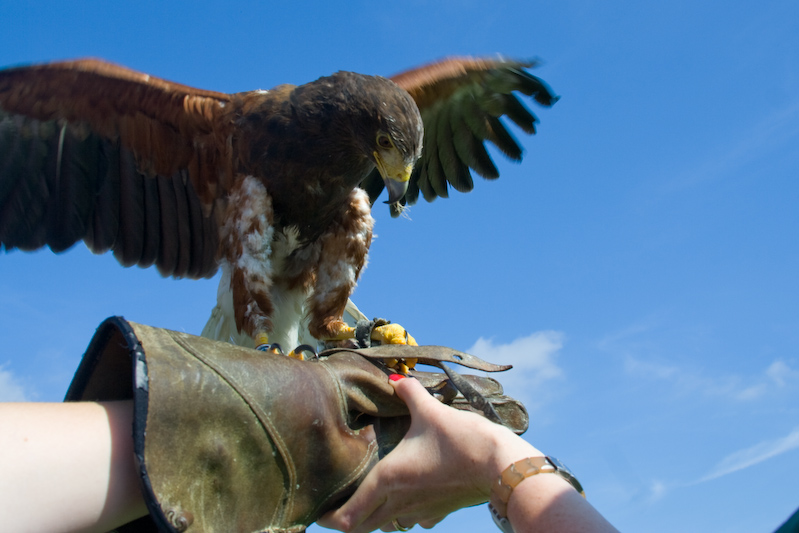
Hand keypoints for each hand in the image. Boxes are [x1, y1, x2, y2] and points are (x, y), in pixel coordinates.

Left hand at [317, 375, 539, 531]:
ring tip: (370, 499)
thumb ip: (409, 392)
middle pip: (363, 526)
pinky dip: (404, 514)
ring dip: (375, 516)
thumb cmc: (460, 439)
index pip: (347, 517)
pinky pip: (414, 520)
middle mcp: (399, 502)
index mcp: (388, 479)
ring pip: (388, 524)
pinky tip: (408, 499)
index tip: (320, 510)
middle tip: (338, 505)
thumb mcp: (430, 410)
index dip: (329, 518)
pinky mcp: (439, 512)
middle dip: (348, 518)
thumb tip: (396, 377)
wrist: (498, 466)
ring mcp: (420, 511)